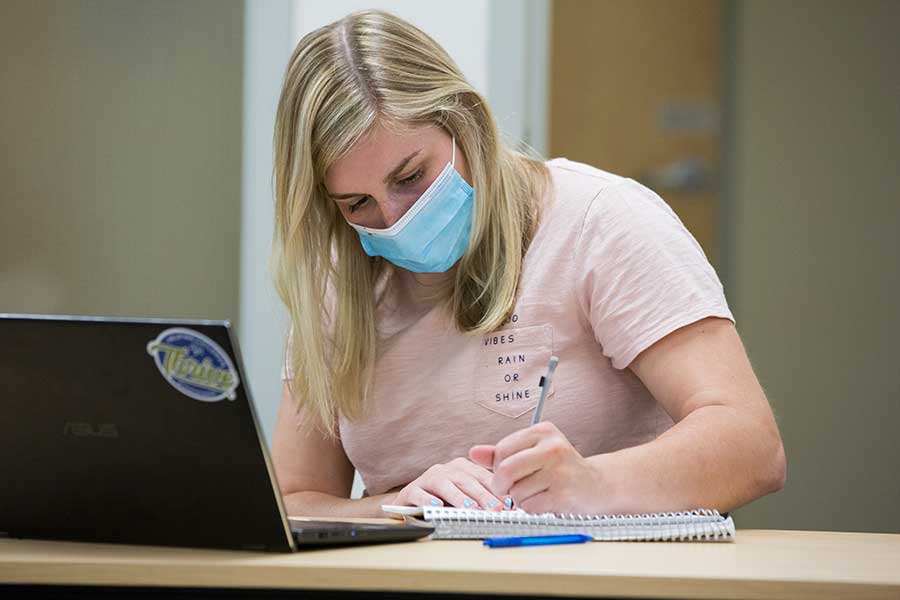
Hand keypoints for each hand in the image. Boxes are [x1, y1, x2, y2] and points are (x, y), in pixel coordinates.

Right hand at [391, 457, 507, 509]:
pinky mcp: (410, 491)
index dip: (496, 490)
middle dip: (482, 495)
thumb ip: (482, 498)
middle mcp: (444, 470)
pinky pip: (419, 494)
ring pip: (444, 485)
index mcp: (461, 468)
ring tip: (470, 508)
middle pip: (466, 481)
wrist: (410, 502)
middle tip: (495, 509)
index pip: (482, 477)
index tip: (510, 504)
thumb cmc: (442, 500)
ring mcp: (426, 479)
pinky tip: (437, 507)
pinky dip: (428, 500)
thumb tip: (507, 510)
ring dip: (459, 497)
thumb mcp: (463, 496)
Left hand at [469, 421, 601, 513]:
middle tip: (508, 490)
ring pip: (516, 491)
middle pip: (505, 470)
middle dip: (501, 485)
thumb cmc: (561, 468)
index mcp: (543, 431)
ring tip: (537, 492)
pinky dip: (532, 508)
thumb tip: (473, 453)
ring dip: (520, 499)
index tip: (506, 474)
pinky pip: (530, 506)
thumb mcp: (534, 452)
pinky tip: (545, 501)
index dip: (497, 467)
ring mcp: (560, 471)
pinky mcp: (563, 494)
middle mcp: (553, 447)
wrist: (597, 485)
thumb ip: (502, 452)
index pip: (502, 450)